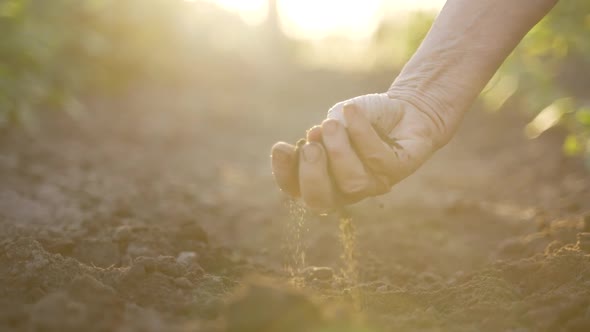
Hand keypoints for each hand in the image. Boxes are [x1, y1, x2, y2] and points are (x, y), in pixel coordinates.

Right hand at [271, 92, 449, 211]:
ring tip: (332, 123)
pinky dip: (360, 131)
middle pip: (321, 201)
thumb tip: (314, 139)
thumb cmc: (361, 118)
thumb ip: (323, 134)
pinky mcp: (397, 170)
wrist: (404, 107)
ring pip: (352, 182)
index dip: (284, 175)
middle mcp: (346, 189)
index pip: (296, 189)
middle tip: (311, 146)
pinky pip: (376, 157)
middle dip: (312, 174)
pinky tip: (352, 110)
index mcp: (323, 178)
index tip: (280, 147)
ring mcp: (372, 183)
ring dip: (338, 150)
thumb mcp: (334, 121)